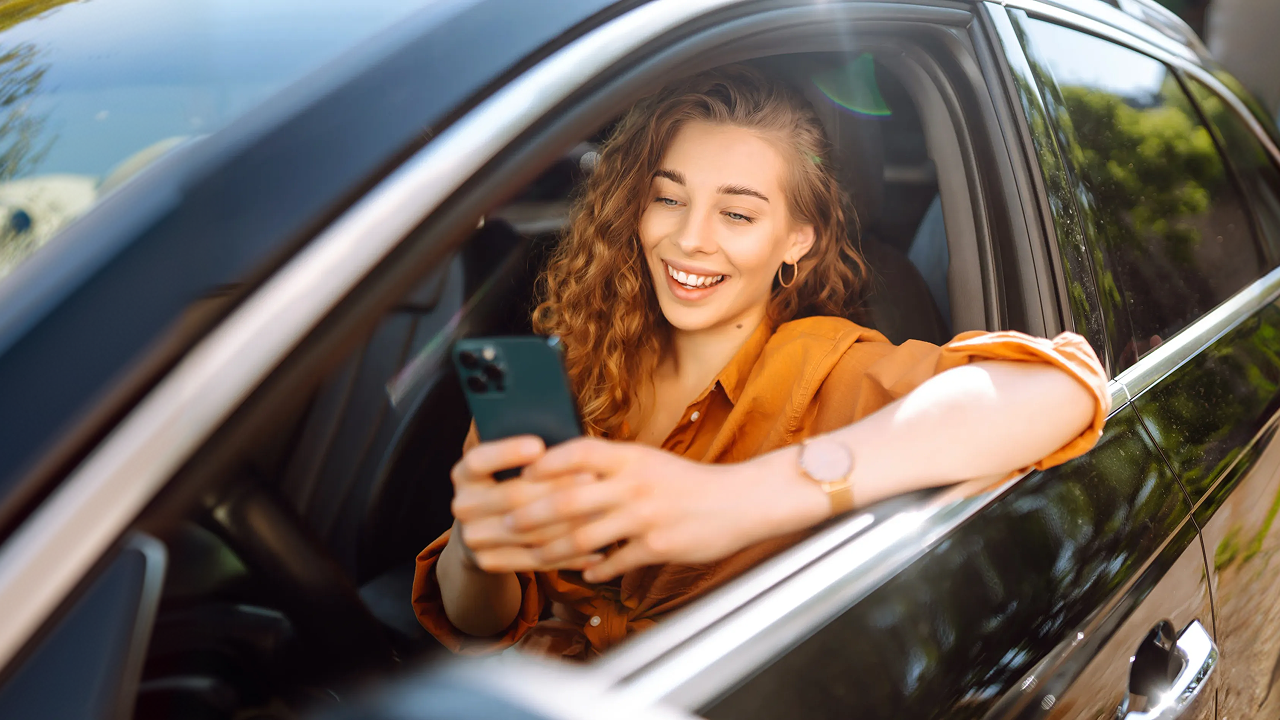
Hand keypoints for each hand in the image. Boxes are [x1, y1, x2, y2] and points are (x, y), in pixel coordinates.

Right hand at [449, 436, 604, 572]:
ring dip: (569, 524)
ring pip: (529, 531)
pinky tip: (596, 551)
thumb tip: (565, 437)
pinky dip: (569, 557)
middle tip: (592, 478)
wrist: (483, 533)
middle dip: (556, 487)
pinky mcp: (488, 562)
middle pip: (511, 495)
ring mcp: (472, 537)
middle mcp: (462, 505)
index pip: (479, 460)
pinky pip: (535, 560)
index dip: (506, 452)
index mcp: (464, 474)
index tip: (538, 444)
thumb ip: (528, 458)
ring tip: (602, 512)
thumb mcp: (505, 468)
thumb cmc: (508, 486)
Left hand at [509, 438, 828, 581]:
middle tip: (506, 522)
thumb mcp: (650, 462)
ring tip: (533, 555)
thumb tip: (567, 468)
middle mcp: (635, 484)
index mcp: (632, 457)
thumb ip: (613, 465)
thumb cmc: (690, 483)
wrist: (741, 502)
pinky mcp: (657, 547)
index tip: (520, 472)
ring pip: (584, 538)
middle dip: (532, 514)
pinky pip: (614, 562)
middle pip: (570, 500)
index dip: (547, 461)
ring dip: (552, 550)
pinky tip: (584, 574)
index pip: (580, 451)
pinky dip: (596, 571)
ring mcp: (645, 517)